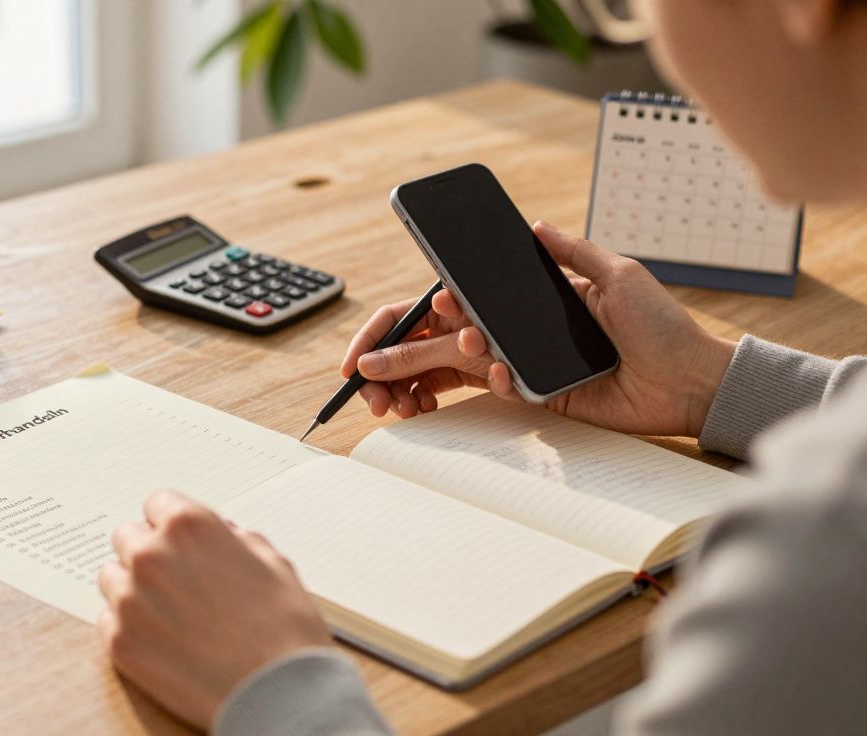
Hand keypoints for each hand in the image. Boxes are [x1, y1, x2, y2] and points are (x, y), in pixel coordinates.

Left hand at [97, 490, 332, 729]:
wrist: (278, 692)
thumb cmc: (284, 628)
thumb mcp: (272, 562)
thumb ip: (233, 539)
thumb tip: (219, 535)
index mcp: (189, 526)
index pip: (157, 503)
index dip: (169, 524)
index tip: (175, 540)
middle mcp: (151, 555)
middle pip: (126, 538)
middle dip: (147, 553)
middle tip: (172, 579)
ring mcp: (130, 600)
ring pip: (111, 578)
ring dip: (132, 588)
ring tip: (167, 613)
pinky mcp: (120, 643)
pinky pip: (107, 620)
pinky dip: (128, 627)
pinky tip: (160, 640)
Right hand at [342, 221, 736, 437]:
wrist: (690, 380)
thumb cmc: (661, 325)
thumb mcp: (619, 274)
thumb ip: (574, 252)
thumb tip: (534, 227)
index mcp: (526, 298)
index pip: (456, 302)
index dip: (419, 312)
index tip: (404, 316)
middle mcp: (516, 331)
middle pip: (441, 339)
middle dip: (397, 353)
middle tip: (369, 367)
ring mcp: (524, 365)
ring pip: (457, 368)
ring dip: (432, 371)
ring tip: (440, 367)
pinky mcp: (541, 395)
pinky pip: (498, 391)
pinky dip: (494, 382)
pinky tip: (503, 375)